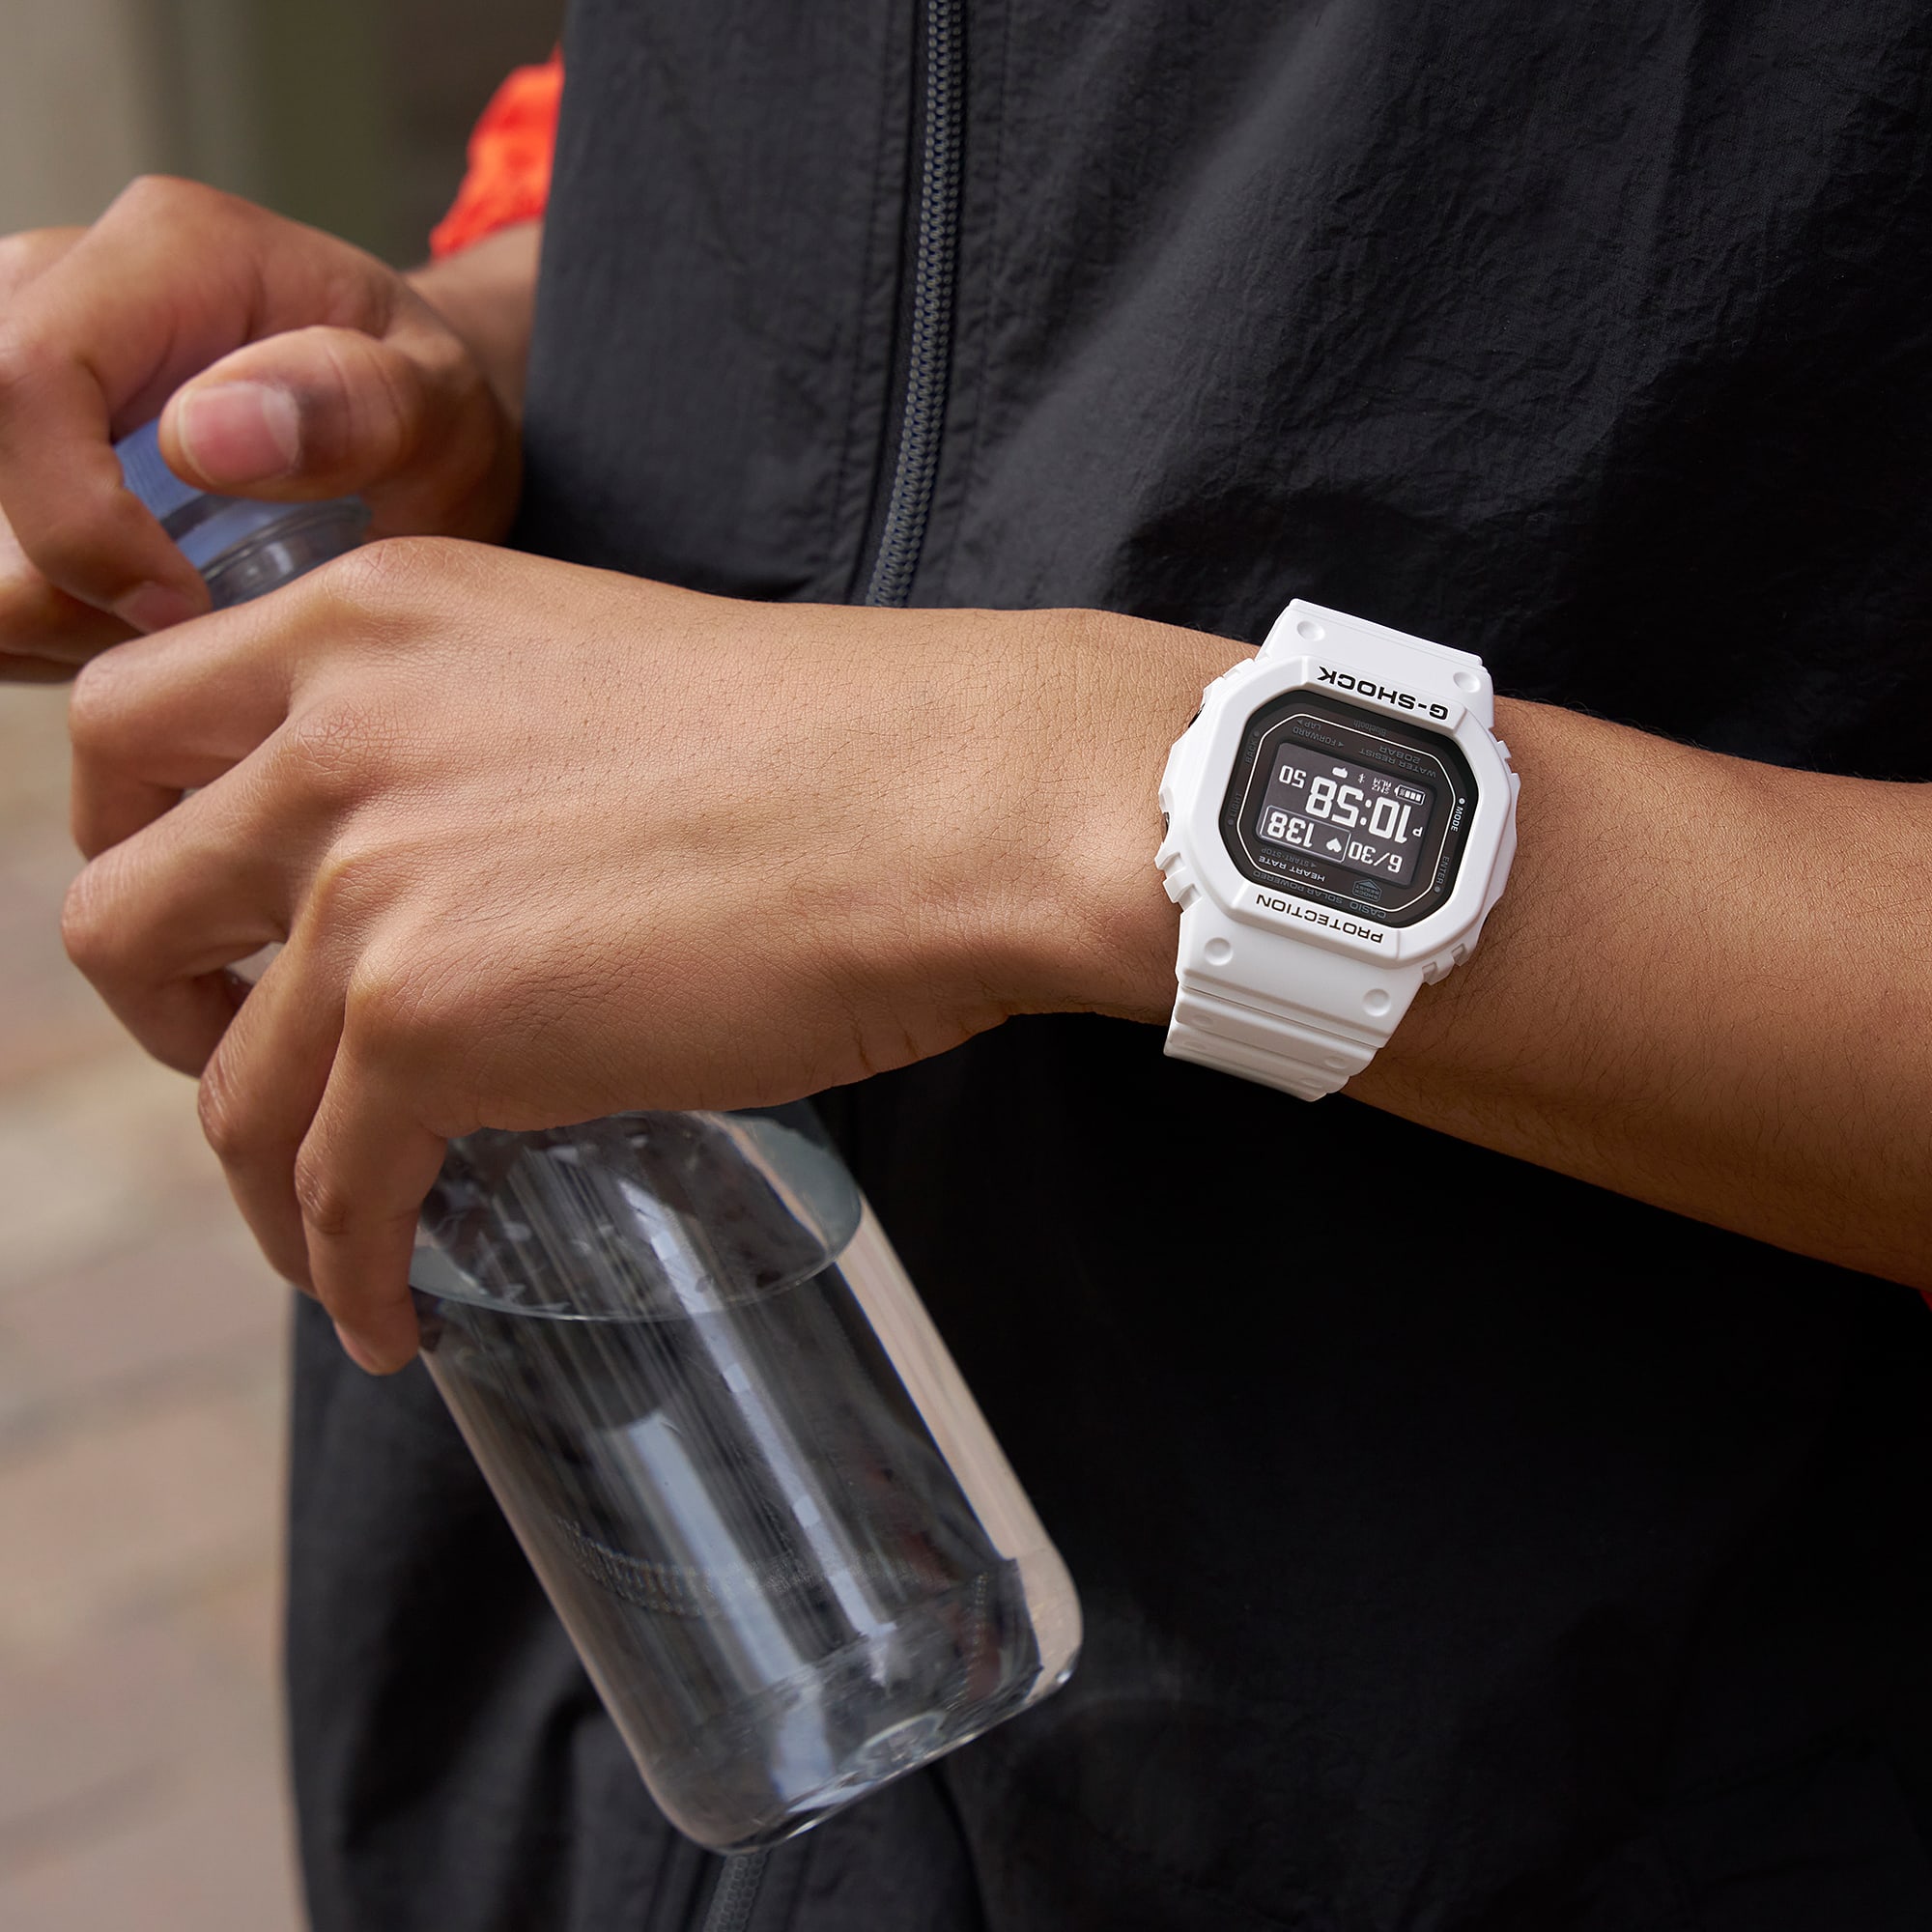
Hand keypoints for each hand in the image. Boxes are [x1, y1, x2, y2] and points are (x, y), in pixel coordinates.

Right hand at [0, 178, 521, 676]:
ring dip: (64, 612)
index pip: (23, 381)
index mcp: (163, 256)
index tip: (183, 606)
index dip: (78, 524)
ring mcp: (12, 370)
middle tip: (204, 615)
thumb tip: (203, 436)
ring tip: (191, 609)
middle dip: (69, 583)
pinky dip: (56, 621)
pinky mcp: (4, 459)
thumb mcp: (440, 407)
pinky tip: (148, 610)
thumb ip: (353, 408)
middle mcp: (52, 289)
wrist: (405, 425)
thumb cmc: (422, 408)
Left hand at [61, 539, 1221, 1369]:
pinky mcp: (428, 1024)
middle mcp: (332, 733)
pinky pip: (328, 1188)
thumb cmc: (837, 746)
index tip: (211, 926)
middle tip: (253, 1060)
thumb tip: (440, 881)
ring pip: (222, 1081)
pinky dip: (344, 1269)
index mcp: (372, 618)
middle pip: (116, 908)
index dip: (139, 843)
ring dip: (263, 1178)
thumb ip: (462, 748)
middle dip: (161, 1016)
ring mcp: (366, 882)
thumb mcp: (587, 677)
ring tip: (334, 1224)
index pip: (132, 723)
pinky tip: (390, 1306)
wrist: (956, 802)